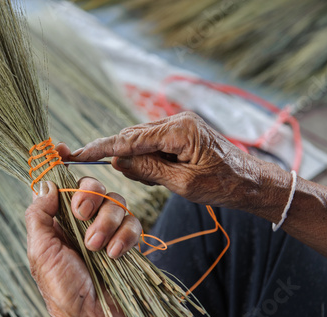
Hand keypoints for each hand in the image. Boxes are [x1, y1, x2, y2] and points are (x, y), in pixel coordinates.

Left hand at [25, 174, 140, 316]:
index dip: (62, 164)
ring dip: (106, 221)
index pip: (62, 184)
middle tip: (80, 213)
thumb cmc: (60, 288)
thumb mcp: (40, 250)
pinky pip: (134, 223)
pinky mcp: (128, 242)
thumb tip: (44, 183)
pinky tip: (114, 253)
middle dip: (88, 194)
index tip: (61, 149)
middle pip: (93, 186)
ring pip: (116, 202)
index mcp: (60, 220)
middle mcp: (84, 220)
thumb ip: (39, 215)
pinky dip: (125, 235)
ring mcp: (108, 230)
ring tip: (95, 247)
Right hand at [69, 112, 288, 219]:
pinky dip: (148, 159)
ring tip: (159, 181)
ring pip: (140, 141)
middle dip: (124, 158)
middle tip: (139, 180)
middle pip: (132, 137)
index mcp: (179, 130)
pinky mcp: (179, 132)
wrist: (250, 181)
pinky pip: (152, 143)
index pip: (130, 139)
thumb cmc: (222, 185)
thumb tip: (117, 161)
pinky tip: (161, 174)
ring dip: (138, 161)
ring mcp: (178, 124)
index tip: (76, 153)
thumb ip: (148, 170)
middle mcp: (176, 120)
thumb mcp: (182, 184)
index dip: (101, 148)